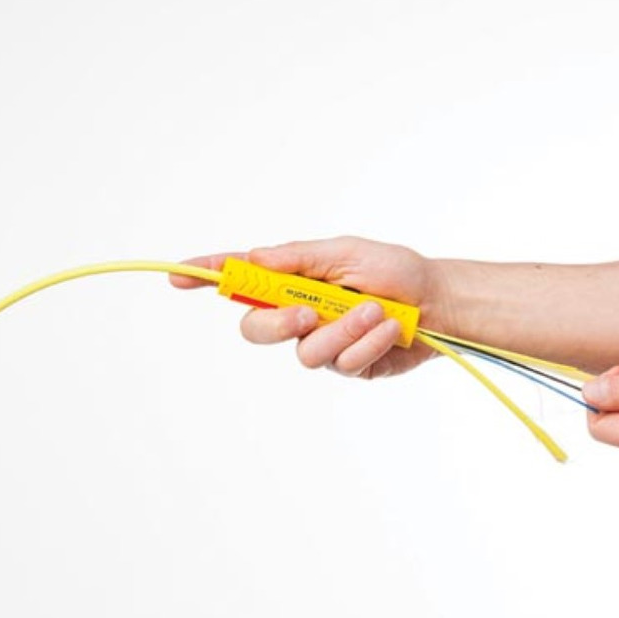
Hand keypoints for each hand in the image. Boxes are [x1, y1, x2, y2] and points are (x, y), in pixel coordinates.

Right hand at [170, 237, 452, 377]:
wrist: (440, 302)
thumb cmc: (396, 271)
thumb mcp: (347, 251)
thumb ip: (299, 258)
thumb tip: (254, 257)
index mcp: (295, 280)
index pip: (241, 279)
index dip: (207, 277)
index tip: (178, 274)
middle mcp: (301, 313)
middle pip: (257, 329)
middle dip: (278, 323)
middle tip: (309, 313)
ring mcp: (323, 343)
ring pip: (305, 351)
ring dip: (344, 330)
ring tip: (377, 312)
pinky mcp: (349, 366)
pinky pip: (343, 363)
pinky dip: (368, 343)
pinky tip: (390, 330)